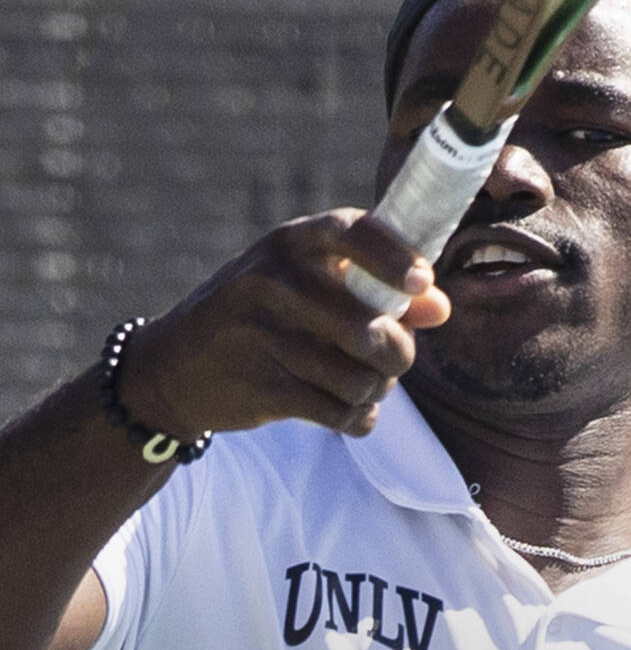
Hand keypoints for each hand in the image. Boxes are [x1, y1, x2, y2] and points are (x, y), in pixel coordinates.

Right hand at [118, 209, 449, 439]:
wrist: (171, 369)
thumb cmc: (262, 314)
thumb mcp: (306, 284)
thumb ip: (376, 288)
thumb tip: (440, 309)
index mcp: (290, 242)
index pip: (351, 231)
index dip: (394, 258)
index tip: (423, 284)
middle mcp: (272, 280)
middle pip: (370, 325)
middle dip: (398, 353)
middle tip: (393, 360)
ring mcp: (262, 335)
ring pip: (359, 376)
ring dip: (375, 389)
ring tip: (365, 384)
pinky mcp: (259, 387)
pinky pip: (337, 411)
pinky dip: (356, 418)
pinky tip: (350, 412)